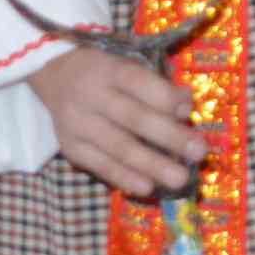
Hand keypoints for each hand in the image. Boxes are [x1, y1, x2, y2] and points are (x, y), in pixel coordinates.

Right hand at [28, 47, 204, 198]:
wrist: (55, 77)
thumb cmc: (107, 74)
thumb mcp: (129, 67)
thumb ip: (157, 87)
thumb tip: (185, 107)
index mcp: (110, 71)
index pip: (140, 83)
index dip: (166, 99)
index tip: (189, 113)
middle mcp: (92, 97)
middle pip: (134, 119)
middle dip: (170, 137)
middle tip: (199, 153)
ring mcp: (78, 125)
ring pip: (118, 148)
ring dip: (152, 165)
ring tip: (179, 179)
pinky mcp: (71, 148)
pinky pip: (100, 166)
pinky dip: (125, 178)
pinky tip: (147, 188)